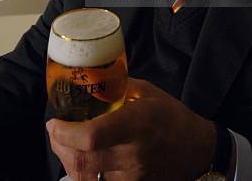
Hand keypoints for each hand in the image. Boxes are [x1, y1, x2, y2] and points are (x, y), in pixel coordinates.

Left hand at [46, 77, 216, 179]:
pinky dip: (83, 176)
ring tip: (64, 145)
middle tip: (54, 132)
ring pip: (86, 178)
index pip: (92, 137)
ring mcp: (133, 178)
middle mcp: (133, 154)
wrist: (198, 149)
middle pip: (82, 161)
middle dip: (59, 146)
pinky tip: (80, 162)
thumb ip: (118, 86)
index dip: (65, 133)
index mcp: (137, 124)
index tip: (54, 122)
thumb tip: (91, 80)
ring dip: (67, 162)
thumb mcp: (148, 92)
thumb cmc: (172, 116)